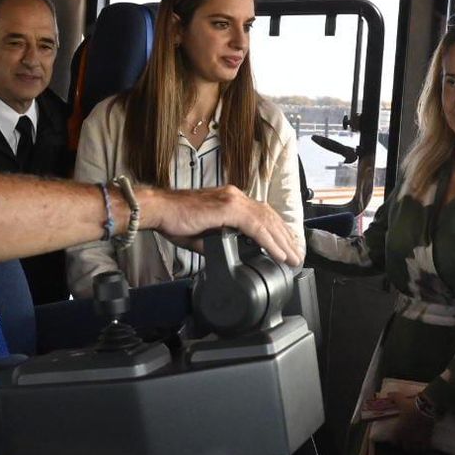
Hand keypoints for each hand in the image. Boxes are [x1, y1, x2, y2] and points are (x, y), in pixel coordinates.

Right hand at [144, 185, 302, 265]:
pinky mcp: (228, 208)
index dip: (276, 230)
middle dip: (285, 237)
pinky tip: (278, 253)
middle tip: (296, 255)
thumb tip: (229, 255)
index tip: (285, 246)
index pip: (261, 214)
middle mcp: (235, 196)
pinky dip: (269, 241)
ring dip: (282, 241)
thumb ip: (219, 242)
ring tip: (292, 258)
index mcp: (230, 200)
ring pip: (267, 221)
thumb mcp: (202, 235)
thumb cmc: (174, 221)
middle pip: (269, 216)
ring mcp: (232, 200)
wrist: (158, 210)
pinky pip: (256, 226)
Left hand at [389, 392, 435, 450]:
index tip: (397, 438)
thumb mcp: (401, 400)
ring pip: (414, 449)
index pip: (394, 441)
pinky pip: (424, 447)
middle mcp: (407, 437)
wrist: (426, 407)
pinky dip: (424, 446)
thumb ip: (394, 398)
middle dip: (405, 444)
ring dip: (414, 447)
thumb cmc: (411, 405)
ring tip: (416, 444)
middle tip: (407, 440)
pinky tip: (425, 444)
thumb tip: (388, 394)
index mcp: (399, 430)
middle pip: (405, 447)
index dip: (396, 440)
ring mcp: (417, 439)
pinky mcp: (427, 438)